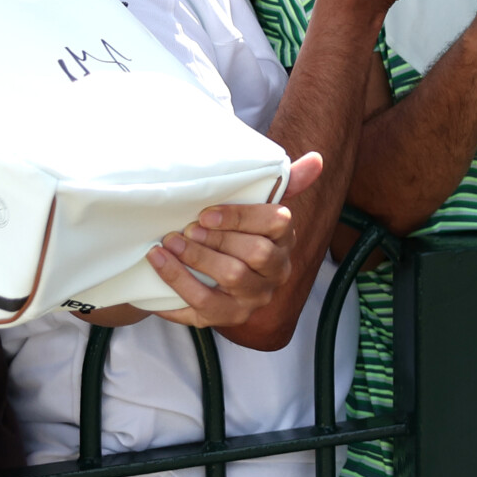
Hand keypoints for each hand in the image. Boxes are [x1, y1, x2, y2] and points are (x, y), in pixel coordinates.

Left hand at [142, 153, 322, 328]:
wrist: (217, 280)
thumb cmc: (239, 234)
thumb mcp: (259, 207)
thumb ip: (287, 182)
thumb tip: (317, 159)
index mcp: (284, 240)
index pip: (276, 223)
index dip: (240, 218)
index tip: (205, 213)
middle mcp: (276, 272)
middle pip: (254, 254)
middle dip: (215, 240)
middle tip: (183, 231)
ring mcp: (253, 298)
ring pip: (230, 279)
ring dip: (194, 261)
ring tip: (166, 246)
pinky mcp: (227, 317)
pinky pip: (204, 307)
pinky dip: (177, 287)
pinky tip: (159, 269)